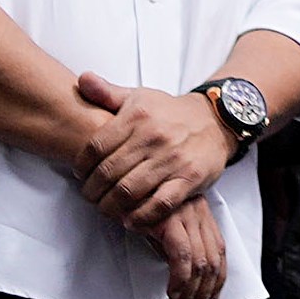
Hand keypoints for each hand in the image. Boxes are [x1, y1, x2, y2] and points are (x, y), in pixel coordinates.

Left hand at [73, 74, 234, 228]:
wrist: (219, 119)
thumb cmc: (171, 112)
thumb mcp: (141, 97)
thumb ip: (108, 93)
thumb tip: (81, 79)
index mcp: (138, 117)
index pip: (95, 148)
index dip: (81, 167)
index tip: (81, 175)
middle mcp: (154, 137)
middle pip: (108, 174)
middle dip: (92, 192)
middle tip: (91, 197)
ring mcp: (173, 159)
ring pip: (128, 192)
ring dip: (110, 207)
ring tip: (107, 208)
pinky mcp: (190, 178)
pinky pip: (159, 204)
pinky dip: (140, 217)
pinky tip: (131, 219)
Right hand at [140, 196, 226, 298]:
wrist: (124, 188)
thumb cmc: (141, 207)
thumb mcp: (165, 227)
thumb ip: (178, 245)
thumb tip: (183, 276)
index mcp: (202, 216)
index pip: (219, 251)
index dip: (218, 278)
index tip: (211, 296)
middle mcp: (199, 215)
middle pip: (212, 261)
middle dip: (202, 292)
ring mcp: (187, 216)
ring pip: (199, 262)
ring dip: (189, 291)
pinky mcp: (170, 221)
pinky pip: (182, 255)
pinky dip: (180, 278)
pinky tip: (173, 292)